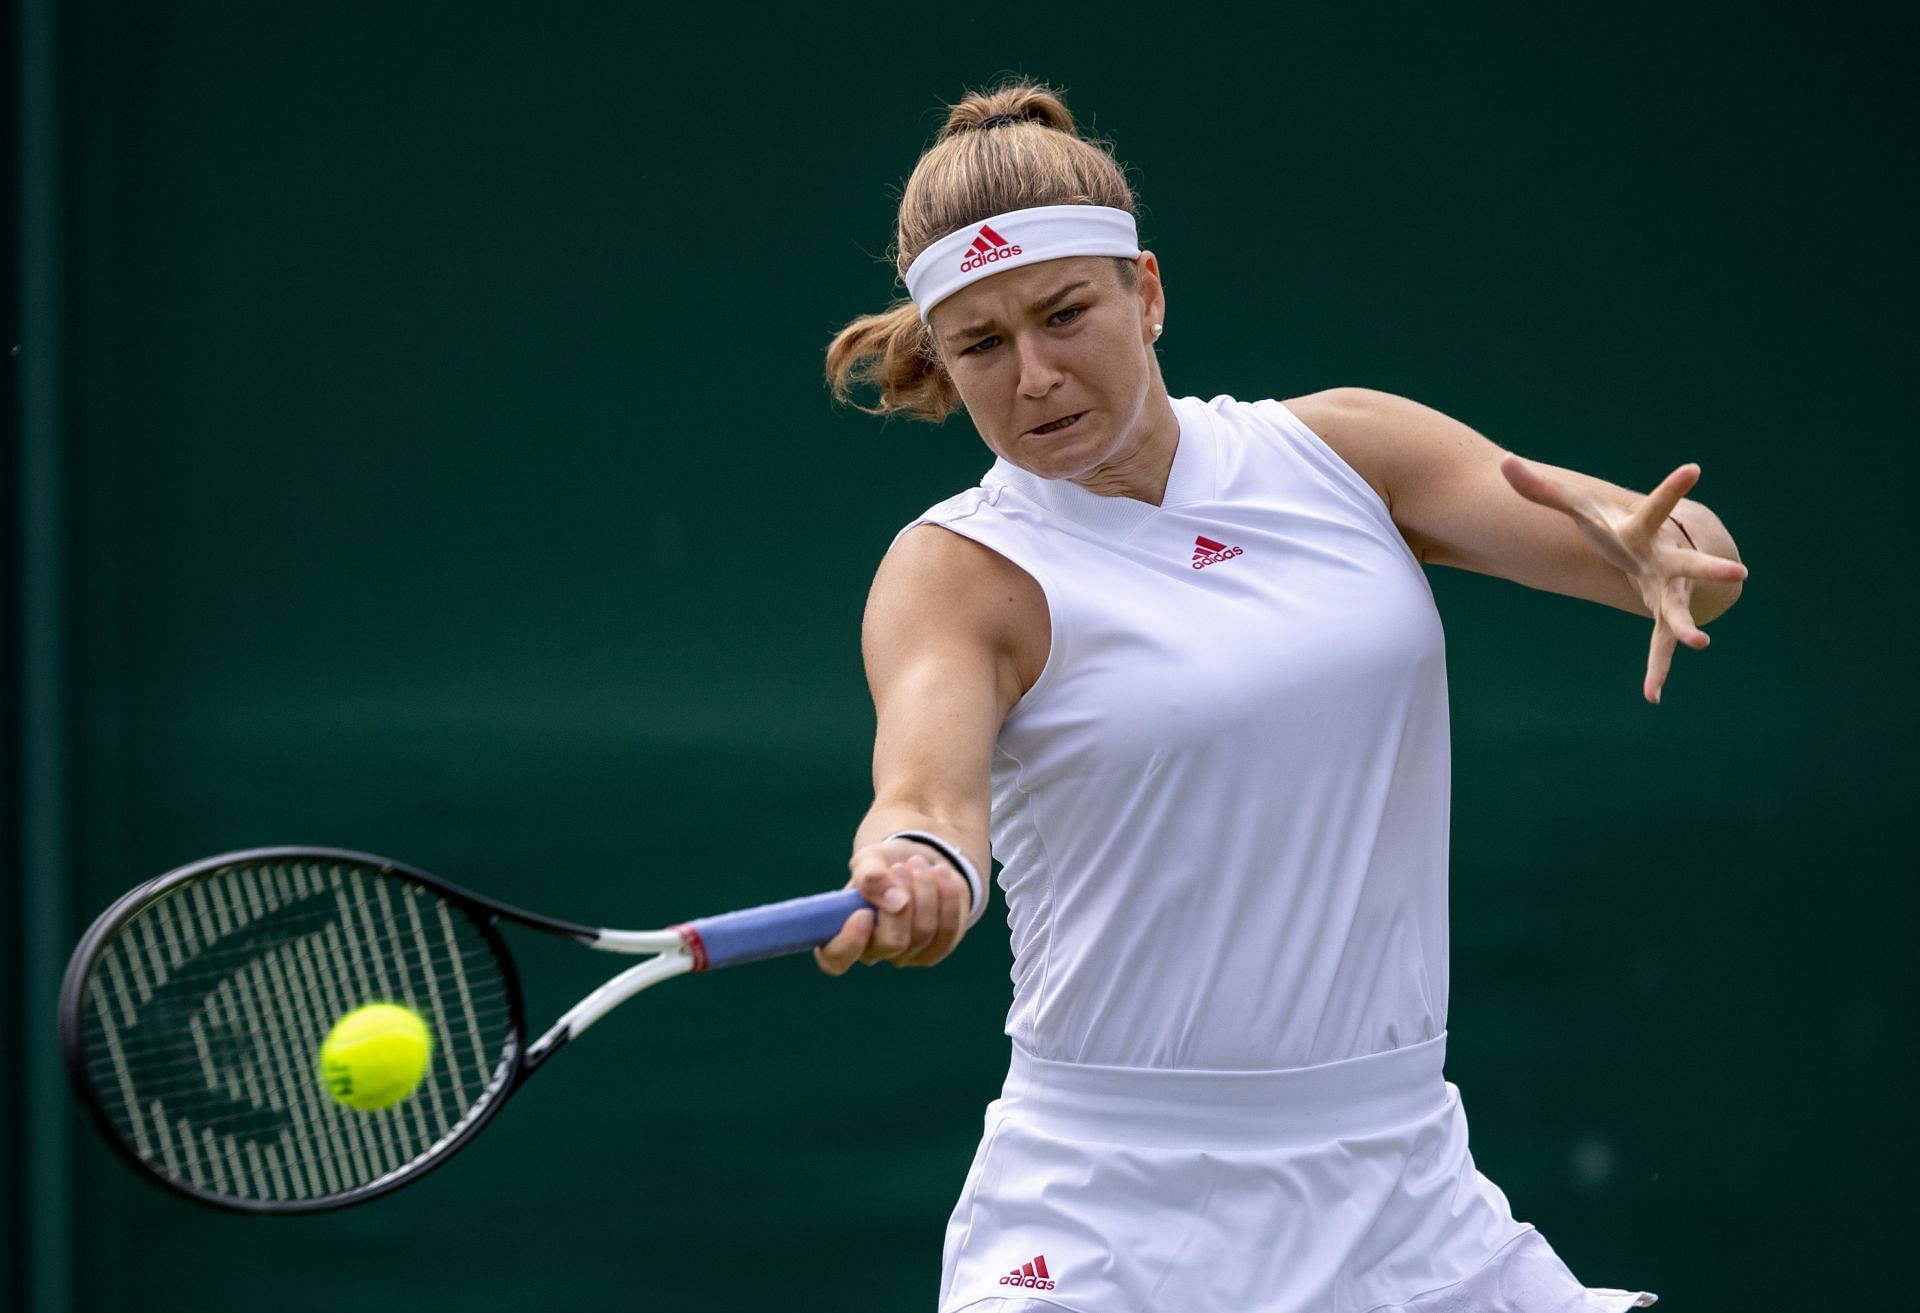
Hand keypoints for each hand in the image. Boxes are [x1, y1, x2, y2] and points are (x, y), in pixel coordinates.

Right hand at [813, 837, 969, 974]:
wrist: (915, 862)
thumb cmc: (883, 866)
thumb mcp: (869, 860)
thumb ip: (871, 876)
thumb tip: (896, 901)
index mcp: (843, 934)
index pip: (836, 959)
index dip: (849, 942)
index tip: (863, 912)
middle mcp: (874, 952)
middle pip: (893, 942)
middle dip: (904, 898)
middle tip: (902, 866)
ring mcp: (907, 955)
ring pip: (924, 932)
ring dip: (925, 890)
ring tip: (919, 862)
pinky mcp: (937, 948)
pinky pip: (949, 929)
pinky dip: (948, 897)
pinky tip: (941, 874)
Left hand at [1500, 457, 1748, 703]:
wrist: (1638, 548)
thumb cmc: (1610, 525)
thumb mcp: (1576, 508)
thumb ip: (1543, 490)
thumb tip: (1506, 463)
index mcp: (1642, 532)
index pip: (1656, 506)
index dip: (1673, 488)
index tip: (1694, 468)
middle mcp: (1663, 561)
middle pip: (1689, 565)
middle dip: (1710, 570)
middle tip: (1739, 573)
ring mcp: (1666, 589)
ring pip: (1677, 611)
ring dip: (1685, 626)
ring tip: (1698, 643)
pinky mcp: (1661, 613)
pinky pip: (1658, 645)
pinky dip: (1655, 669)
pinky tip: (1651, 695)